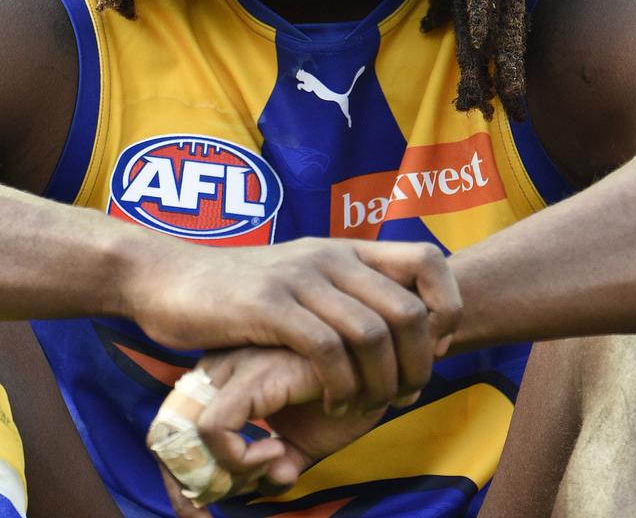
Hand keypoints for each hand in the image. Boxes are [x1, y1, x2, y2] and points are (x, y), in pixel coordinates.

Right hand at [126, 236, 460, 410]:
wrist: (170, 277)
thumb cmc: (241, 290)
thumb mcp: (302, 276)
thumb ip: (344, 289)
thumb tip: (398, 318)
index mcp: (344, 248)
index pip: (428, 259)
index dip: (446, 305)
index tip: (434, 346)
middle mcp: (330, 256)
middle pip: (408, 310)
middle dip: (418, 365)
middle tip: (404, 395)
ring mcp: (299, 278)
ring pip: (372, 333)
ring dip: (381, 384)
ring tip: (366, 406)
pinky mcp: (268, 305)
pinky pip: (326, 349)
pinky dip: (341, 385)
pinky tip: (330, 402)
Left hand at [149, 347, 387, 514]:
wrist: (391, 355)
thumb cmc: (351, 390)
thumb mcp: (308, 437)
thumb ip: (283, 460)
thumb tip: (273, 484)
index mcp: (227, 372)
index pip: (173, 427)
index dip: (180, 476)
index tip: (195, 512)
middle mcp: (223, 363)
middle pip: (166, 431)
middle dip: (183, 485)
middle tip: (203, 514)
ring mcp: (236, 363)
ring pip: (185, 433)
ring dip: (216, 475)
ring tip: (261, 475)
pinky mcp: (255, 371)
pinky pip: (216, 428)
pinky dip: (239, 459)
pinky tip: (280, 453)